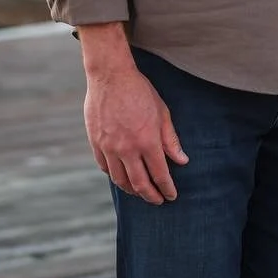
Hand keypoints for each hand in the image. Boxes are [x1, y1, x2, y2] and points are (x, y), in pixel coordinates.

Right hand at [82, 43, 187, 202]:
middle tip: (157, 201)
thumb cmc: (140, 91)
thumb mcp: (162, 113)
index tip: (171, 196)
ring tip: (140, 192)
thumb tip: (182, 161)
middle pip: (139, 183)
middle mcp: (127, 148)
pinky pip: (105, 167)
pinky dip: (114, 176)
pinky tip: (122, 177)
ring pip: (120, 179)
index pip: (160, 174)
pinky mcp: (96, 143)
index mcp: (147, 141)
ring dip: (132, 190)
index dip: (167, 188)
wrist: (110, 76)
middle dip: (150, 195)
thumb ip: (171, 140)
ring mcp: (109, 147)